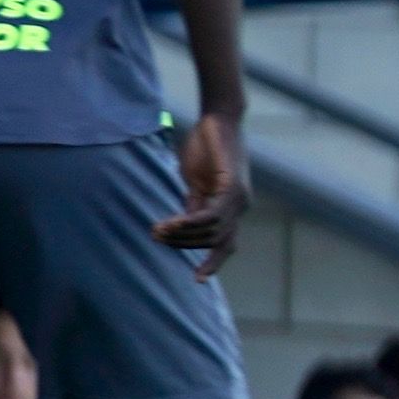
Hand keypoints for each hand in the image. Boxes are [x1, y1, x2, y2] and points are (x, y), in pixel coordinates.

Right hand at [155, 112, 251, 275]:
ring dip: (183, 236)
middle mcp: (241, 207)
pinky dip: (189, 223)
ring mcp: (239, 199)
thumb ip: (194, 203)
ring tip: (157, 230)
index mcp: (233, 208)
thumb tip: (183, 226)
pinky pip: (211, 216)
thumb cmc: (207, 147)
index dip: (213, 263)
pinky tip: (169, 224)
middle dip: (185, 245)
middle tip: (157, 237)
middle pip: (216, 243)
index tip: (197, 280)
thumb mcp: (197, 181)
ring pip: (213, 233)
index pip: (225, 244)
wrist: (219, 118)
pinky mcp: (232, 187)